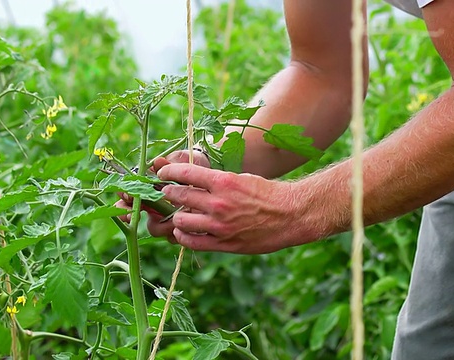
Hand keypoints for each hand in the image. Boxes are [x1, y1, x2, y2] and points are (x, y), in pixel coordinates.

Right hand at [114, 150, 209, 242]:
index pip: (130, 193)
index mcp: (151, 187)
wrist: (217, 179)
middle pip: (133, 215)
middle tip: (132, 214)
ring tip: (172, 218)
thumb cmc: (197, 166)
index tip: (126, 194)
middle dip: (129, 215)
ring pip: (154, 228)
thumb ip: (172, 164)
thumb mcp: (187, 162)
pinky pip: (172, 237)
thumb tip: (157, 163)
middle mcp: (155, 205)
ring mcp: (166, 218)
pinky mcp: (181, 229)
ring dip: (159, 224)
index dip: (125, 195)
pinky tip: (184, 226)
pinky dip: (176, 232)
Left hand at [157, 164, 310, 253]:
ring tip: (177, 214)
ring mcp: (220, 225)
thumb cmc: (267, 193)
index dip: (169, 172)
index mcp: (223, 182)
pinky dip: (184, 236)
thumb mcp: (240, 178)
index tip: (163, 174)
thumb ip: (216, 182)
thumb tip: (192, 180)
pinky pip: (192, 241)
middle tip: (165, 193)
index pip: (185, 173)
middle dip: (168, 193)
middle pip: (178, 196)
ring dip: (176, 216)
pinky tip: (184, 231)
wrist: (291, 215)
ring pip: (181, 221)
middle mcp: (218, 203)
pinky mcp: (224, 243)